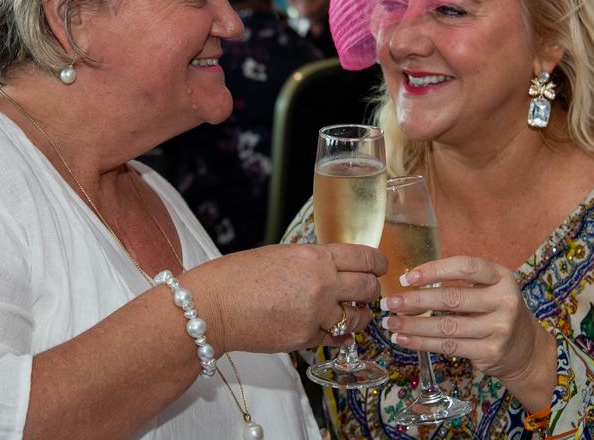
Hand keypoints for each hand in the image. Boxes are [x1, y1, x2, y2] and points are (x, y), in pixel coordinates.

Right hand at [185, 243, 385, 355]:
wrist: (214, 306)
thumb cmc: (239, 276)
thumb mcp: (282, 254)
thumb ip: (312, 261)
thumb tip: (333, 268)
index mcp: (315, 257)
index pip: (364, 257)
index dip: (378, 263)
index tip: (380, 266)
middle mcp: (322, 285)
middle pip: (368, 288)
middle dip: (372, 290)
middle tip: (368, 291)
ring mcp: (316, 315)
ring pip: (357, 318)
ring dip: (359, 316)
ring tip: (352, 313)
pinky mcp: (306, 339)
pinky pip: (335, 338)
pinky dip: (338, 335)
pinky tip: (335, 331)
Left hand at [379, 255, 555, 405]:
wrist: (525, 348)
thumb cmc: (496, 310)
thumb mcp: (489, 288)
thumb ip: (459, 282)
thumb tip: (410, 282)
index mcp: (501, 277)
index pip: (466, 267)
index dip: (435, 269)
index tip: (408, 277)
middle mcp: (504, 301)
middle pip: (452, 299)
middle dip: (415, 301)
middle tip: (390, 302)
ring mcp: (499, 328)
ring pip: (447, 326)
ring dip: (413, 325)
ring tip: (390, 323)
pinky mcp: (491, 352)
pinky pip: (449, 346)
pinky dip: (422, 343)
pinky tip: (404, 339)